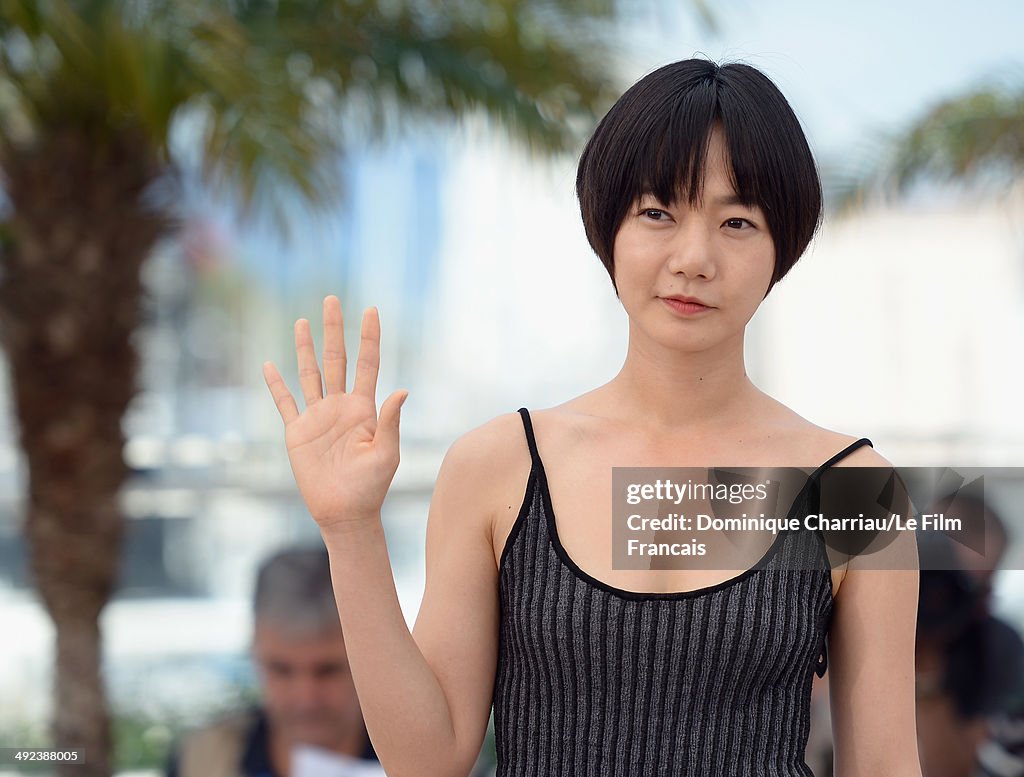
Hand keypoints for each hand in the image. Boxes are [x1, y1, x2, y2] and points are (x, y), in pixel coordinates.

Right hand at [263, 295, 407, 529]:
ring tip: (303, 321)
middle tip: (333, 299)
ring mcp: (318, 417)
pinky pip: (285, 403)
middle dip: (334, 330)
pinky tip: (270, 365)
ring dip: (305, 348)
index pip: (368, 364)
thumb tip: (402, 390)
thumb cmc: (372, 486)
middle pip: (336, 359)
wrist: (345, 512)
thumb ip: (390, 422)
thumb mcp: (387, 453)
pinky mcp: (298, 433)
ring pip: (309, 374)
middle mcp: (340, 406)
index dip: (369, 337)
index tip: (371, 310)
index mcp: (364, 408)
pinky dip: (277, 385)